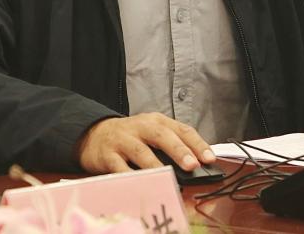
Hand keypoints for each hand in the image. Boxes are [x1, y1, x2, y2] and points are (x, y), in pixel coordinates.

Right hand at [77, 112, 215, 173]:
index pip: (181, 129)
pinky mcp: (108, 154)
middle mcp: (141, 127)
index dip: (197, 143)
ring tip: (168, 176)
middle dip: (179, 150)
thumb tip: (195, 166)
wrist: (93, 134)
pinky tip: (141, 183)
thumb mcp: (152, 134)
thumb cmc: (131, 137)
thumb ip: (171, 146)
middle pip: (162, 136)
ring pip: (141, 151)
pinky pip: (119, 167)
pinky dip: (130, 176)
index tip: (210, 158)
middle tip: (192, 165)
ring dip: (156, 165)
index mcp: (157, 121)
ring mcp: (123, 140)